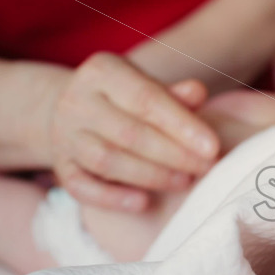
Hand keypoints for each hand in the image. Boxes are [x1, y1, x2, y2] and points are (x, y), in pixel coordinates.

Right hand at [47, 52, 219, 210]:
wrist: (74, 111)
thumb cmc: (126, 100)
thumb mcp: (148, 87)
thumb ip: (174, 95)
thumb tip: (198, 92)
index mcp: (102, 71)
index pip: (146, 98)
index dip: (182, 125)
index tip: (213, 147)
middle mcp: (77, 100)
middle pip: (129, 133)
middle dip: (173, 154)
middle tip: (205, 168)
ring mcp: (64, 135)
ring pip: (106, 160)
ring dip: (150, 175)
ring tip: (184, 182)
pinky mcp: (61, 166)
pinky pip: (81, 186)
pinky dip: (112, 198)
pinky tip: (143, 203)